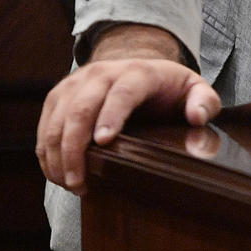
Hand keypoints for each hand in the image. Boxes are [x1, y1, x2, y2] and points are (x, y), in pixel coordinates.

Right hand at [36, 24, 221, 193]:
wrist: (138, 66)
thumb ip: (205, 101)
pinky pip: (46, 123)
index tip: (104, 143)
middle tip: (78, 182)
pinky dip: (46, 150)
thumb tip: (198, 117)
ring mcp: (78, 82)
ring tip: (69, 184)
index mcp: (138, 72)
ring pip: (58, 116)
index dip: (111, 115)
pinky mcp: (60, 94)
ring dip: (57, 153)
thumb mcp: (194, 90)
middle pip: (81, 106)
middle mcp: (103, 72)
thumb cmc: (168, 88)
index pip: (122, 91)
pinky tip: (56, 174)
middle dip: (75, 146)